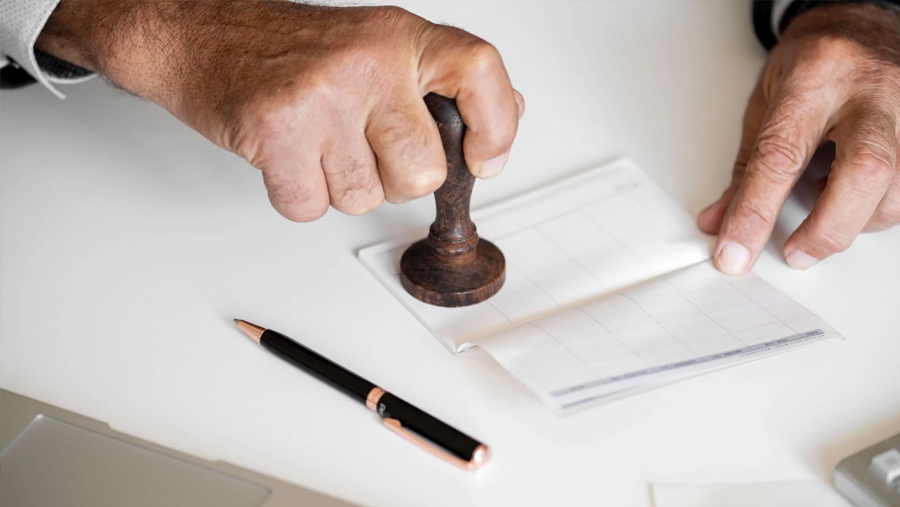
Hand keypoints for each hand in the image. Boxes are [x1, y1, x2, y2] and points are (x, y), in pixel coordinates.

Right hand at [36, 1, 524, 221]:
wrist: (200, 35)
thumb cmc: (289, 48)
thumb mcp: (377, 46)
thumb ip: (439, 83)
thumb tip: (505, 117)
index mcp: (400, 37)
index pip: (480, 71)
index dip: (497, 126)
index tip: (485, 159)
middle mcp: (368, 61)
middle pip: (423, 172)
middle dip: (395, 180)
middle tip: (361, 148)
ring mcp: (322, 95)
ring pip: (364, 198)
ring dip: (339, 186)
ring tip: (314, 142)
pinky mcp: (276, 131)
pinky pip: (312, 207)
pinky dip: (298, 196)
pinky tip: (286, 155)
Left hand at [698, 3, 899, 272]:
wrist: (864, 22)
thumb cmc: (815, 60)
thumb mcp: (766, 101)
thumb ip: (746, 166)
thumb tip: (720, 222)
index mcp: (817, 75)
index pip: (781, 154)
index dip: (755, 211)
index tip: (735, 251)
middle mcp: (874, 89)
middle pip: (863, 171)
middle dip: (827, 228)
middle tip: (795, 252)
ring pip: (896, 190)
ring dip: (855, 220)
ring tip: (827, 208)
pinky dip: (879, 209)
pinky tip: (856, 196)